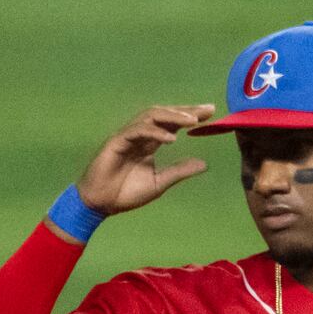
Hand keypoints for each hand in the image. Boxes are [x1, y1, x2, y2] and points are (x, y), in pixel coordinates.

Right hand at [76, 105, 215, 214]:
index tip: (211, 113)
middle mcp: (139, 135)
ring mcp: (127, 136)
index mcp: (150, 143)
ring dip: (172, 116)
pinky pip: (137, 131)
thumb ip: (179, 171)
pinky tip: (171, 138)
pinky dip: (154, 132)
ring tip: (193, 121)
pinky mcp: (116, 142)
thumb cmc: (126, 193)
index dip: (190, 116)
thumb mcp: (160, 182)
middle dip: (186, 110)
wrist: (101, 204)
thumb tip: (204, 164)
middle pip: (164, 114)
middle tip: (207, 109)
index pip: (172, 123)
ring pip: (150, 116)